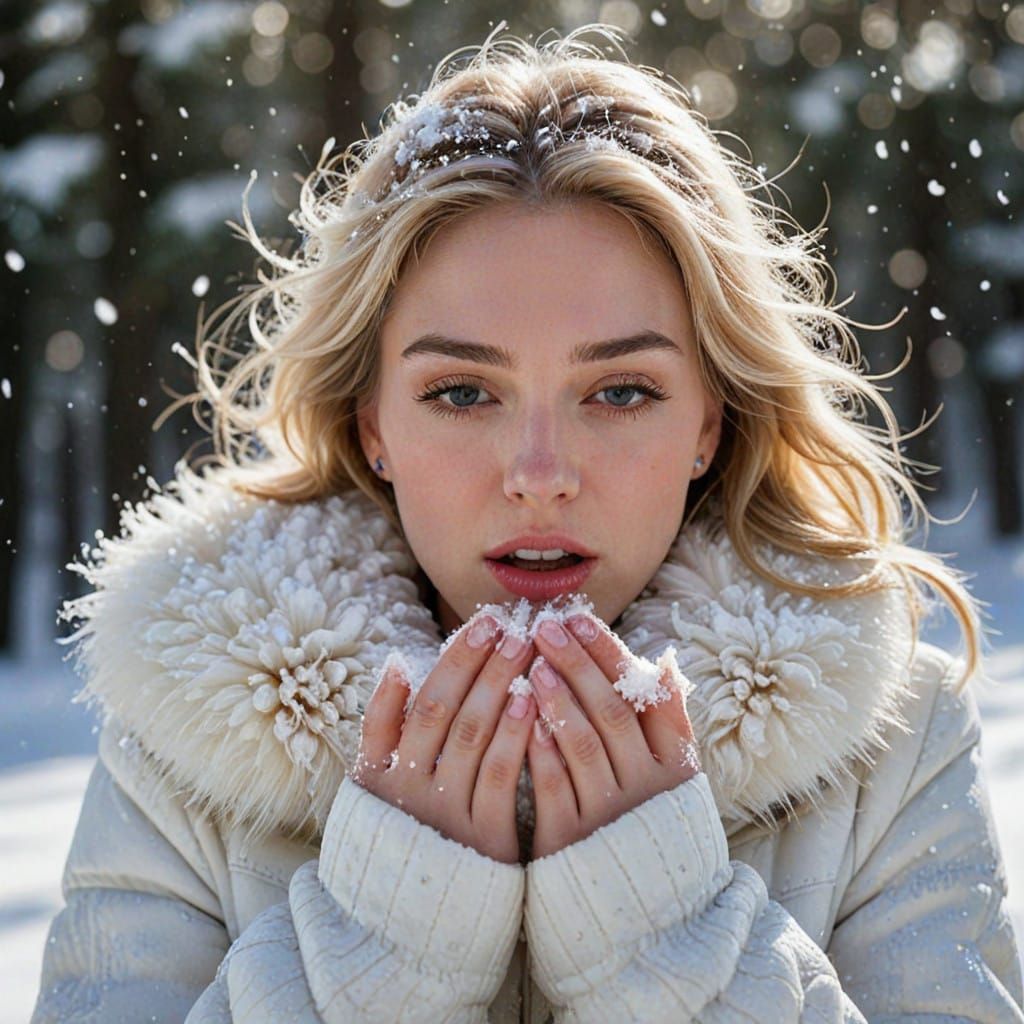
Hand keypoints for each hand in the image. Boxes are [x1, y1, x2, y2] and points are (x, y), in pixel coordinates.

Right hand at [354, 614, 538, 864]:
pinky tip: (535, 705)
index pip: (425, 702)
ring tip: (529, 654)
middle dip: (485, 667)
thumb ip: (381, 722)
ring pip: (478, 743)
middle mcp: (416, 793)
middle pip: (453, 716)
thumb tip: (398, 662)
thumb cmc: (402, 823)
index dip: (456, 660)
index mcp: (386, 772)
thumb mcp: (374, 778)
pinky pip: (503, 781)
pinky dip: (516, 739)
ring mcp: (452, 817)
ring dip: (503, 693)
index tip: (485, 623)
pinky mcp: (488, 842)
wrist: (419, 907)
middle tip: (514, 627)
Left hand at [526, 614, 700, 860]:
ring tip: (533, 663)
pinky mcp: (572, 840)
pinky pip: (556, 788)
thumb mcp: (670, 772)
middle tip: (546, 626)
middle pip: (612, 712)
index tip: (580, 619)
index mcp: (674, 764)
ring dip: (558, 699)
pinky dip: (541, 750)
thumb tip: (664, 660)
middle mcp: (646, 787)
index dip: (612, 654)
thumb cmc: (646, 815)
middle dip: (578, 664)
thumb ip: (666, 721)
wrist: (638, 902)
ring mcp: (610, 814)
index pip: (646, 696)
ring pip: (584, 745)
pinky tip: (522, 717)